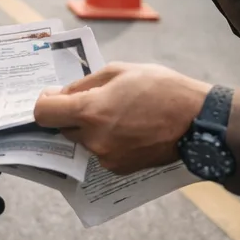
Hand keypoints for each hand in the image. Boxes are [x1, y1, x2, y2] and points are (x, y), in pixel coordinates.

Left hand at [33, 62, 210, 173]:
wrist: (196, 121)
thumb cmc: (160, 88)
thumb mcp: (119, 71)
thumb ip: (83, 84)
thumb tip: (60, 94)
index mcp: (90, 111)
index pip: (43, 114)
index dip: (44, 103)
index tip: (54, 96)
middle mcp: (93, 139)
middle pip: (62, 128)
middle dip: (71, 114)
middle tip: (94, 100)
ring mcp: (106, 157)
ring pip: (82, 140)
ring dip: (90, 127)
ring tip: (118, 113)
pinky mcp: (118, 168)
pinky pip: (99, 152)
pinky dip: (106, 140)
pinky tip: (128, 128)